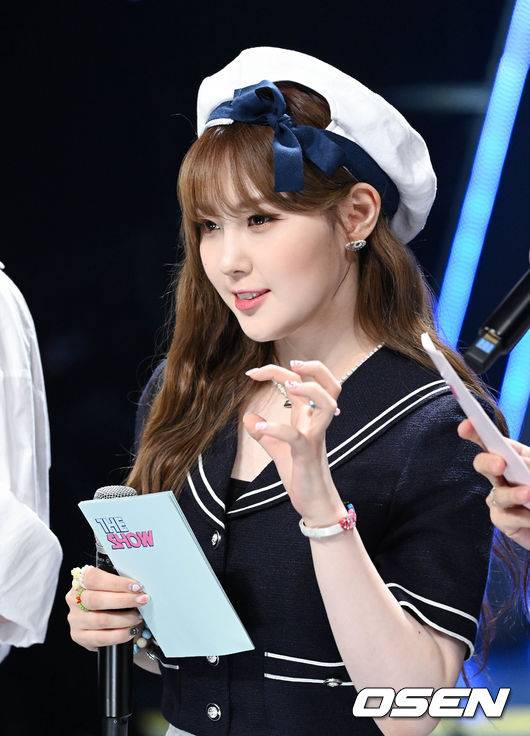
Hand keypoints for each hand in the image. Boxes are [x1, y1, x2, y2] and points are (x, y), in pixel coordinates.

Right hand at [65, 565, 148, 651]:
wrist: (97, 621)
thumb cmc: (107, 598)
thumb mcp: (110, 586)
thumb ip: (118, 585)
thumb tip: (138, 587)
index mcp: (81, 581)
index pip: (94, 578)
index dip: (116, 582)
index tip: (136, 586)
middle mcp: (75, 600)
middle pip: (97, 599)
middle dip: (124, 600)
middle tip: (142, 600)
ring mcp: (75, 619)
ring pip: (100, 620)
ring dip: (124, 619)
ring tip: (138, 618)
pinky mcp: (79, 637)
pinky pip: (100, 638)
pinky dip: (118, 635)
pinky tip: (130, 631)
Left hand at [243, 360, 345, 524]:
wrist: (315, 504)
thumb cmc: (300, 475)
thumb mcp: (278, 450)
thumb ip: (265, 433)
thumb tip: (248, 417)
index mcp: (309, 418)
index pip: (303, 383)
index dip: (279, 371)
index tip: (254, 372)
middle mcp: (315, 423)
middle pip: (329, 385)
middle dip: (313, 368)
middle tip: (290, 363)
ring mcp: (314, 438)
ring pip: (326, 404)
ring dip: (309, 390)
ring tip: (288, 386)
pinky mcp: (306, 456)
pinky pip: (295, 437)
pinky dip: (276, 428)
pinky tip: (258, 427)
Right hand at [457, 418, 529, 549]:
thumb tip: (521, 466)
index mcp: (515, 457)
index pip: (492, 441)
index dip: (476, 432)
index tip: (465, 426)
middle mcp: (502, 475)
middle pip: (483, 464)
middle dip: (488, 462)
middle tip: (500, 465)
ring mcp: (499, 497)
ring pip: (497, 493)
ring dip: (513, 494)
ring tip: (528, 494)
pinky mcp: (501, 519)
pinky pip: (503, 517)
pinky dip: (521, 516)